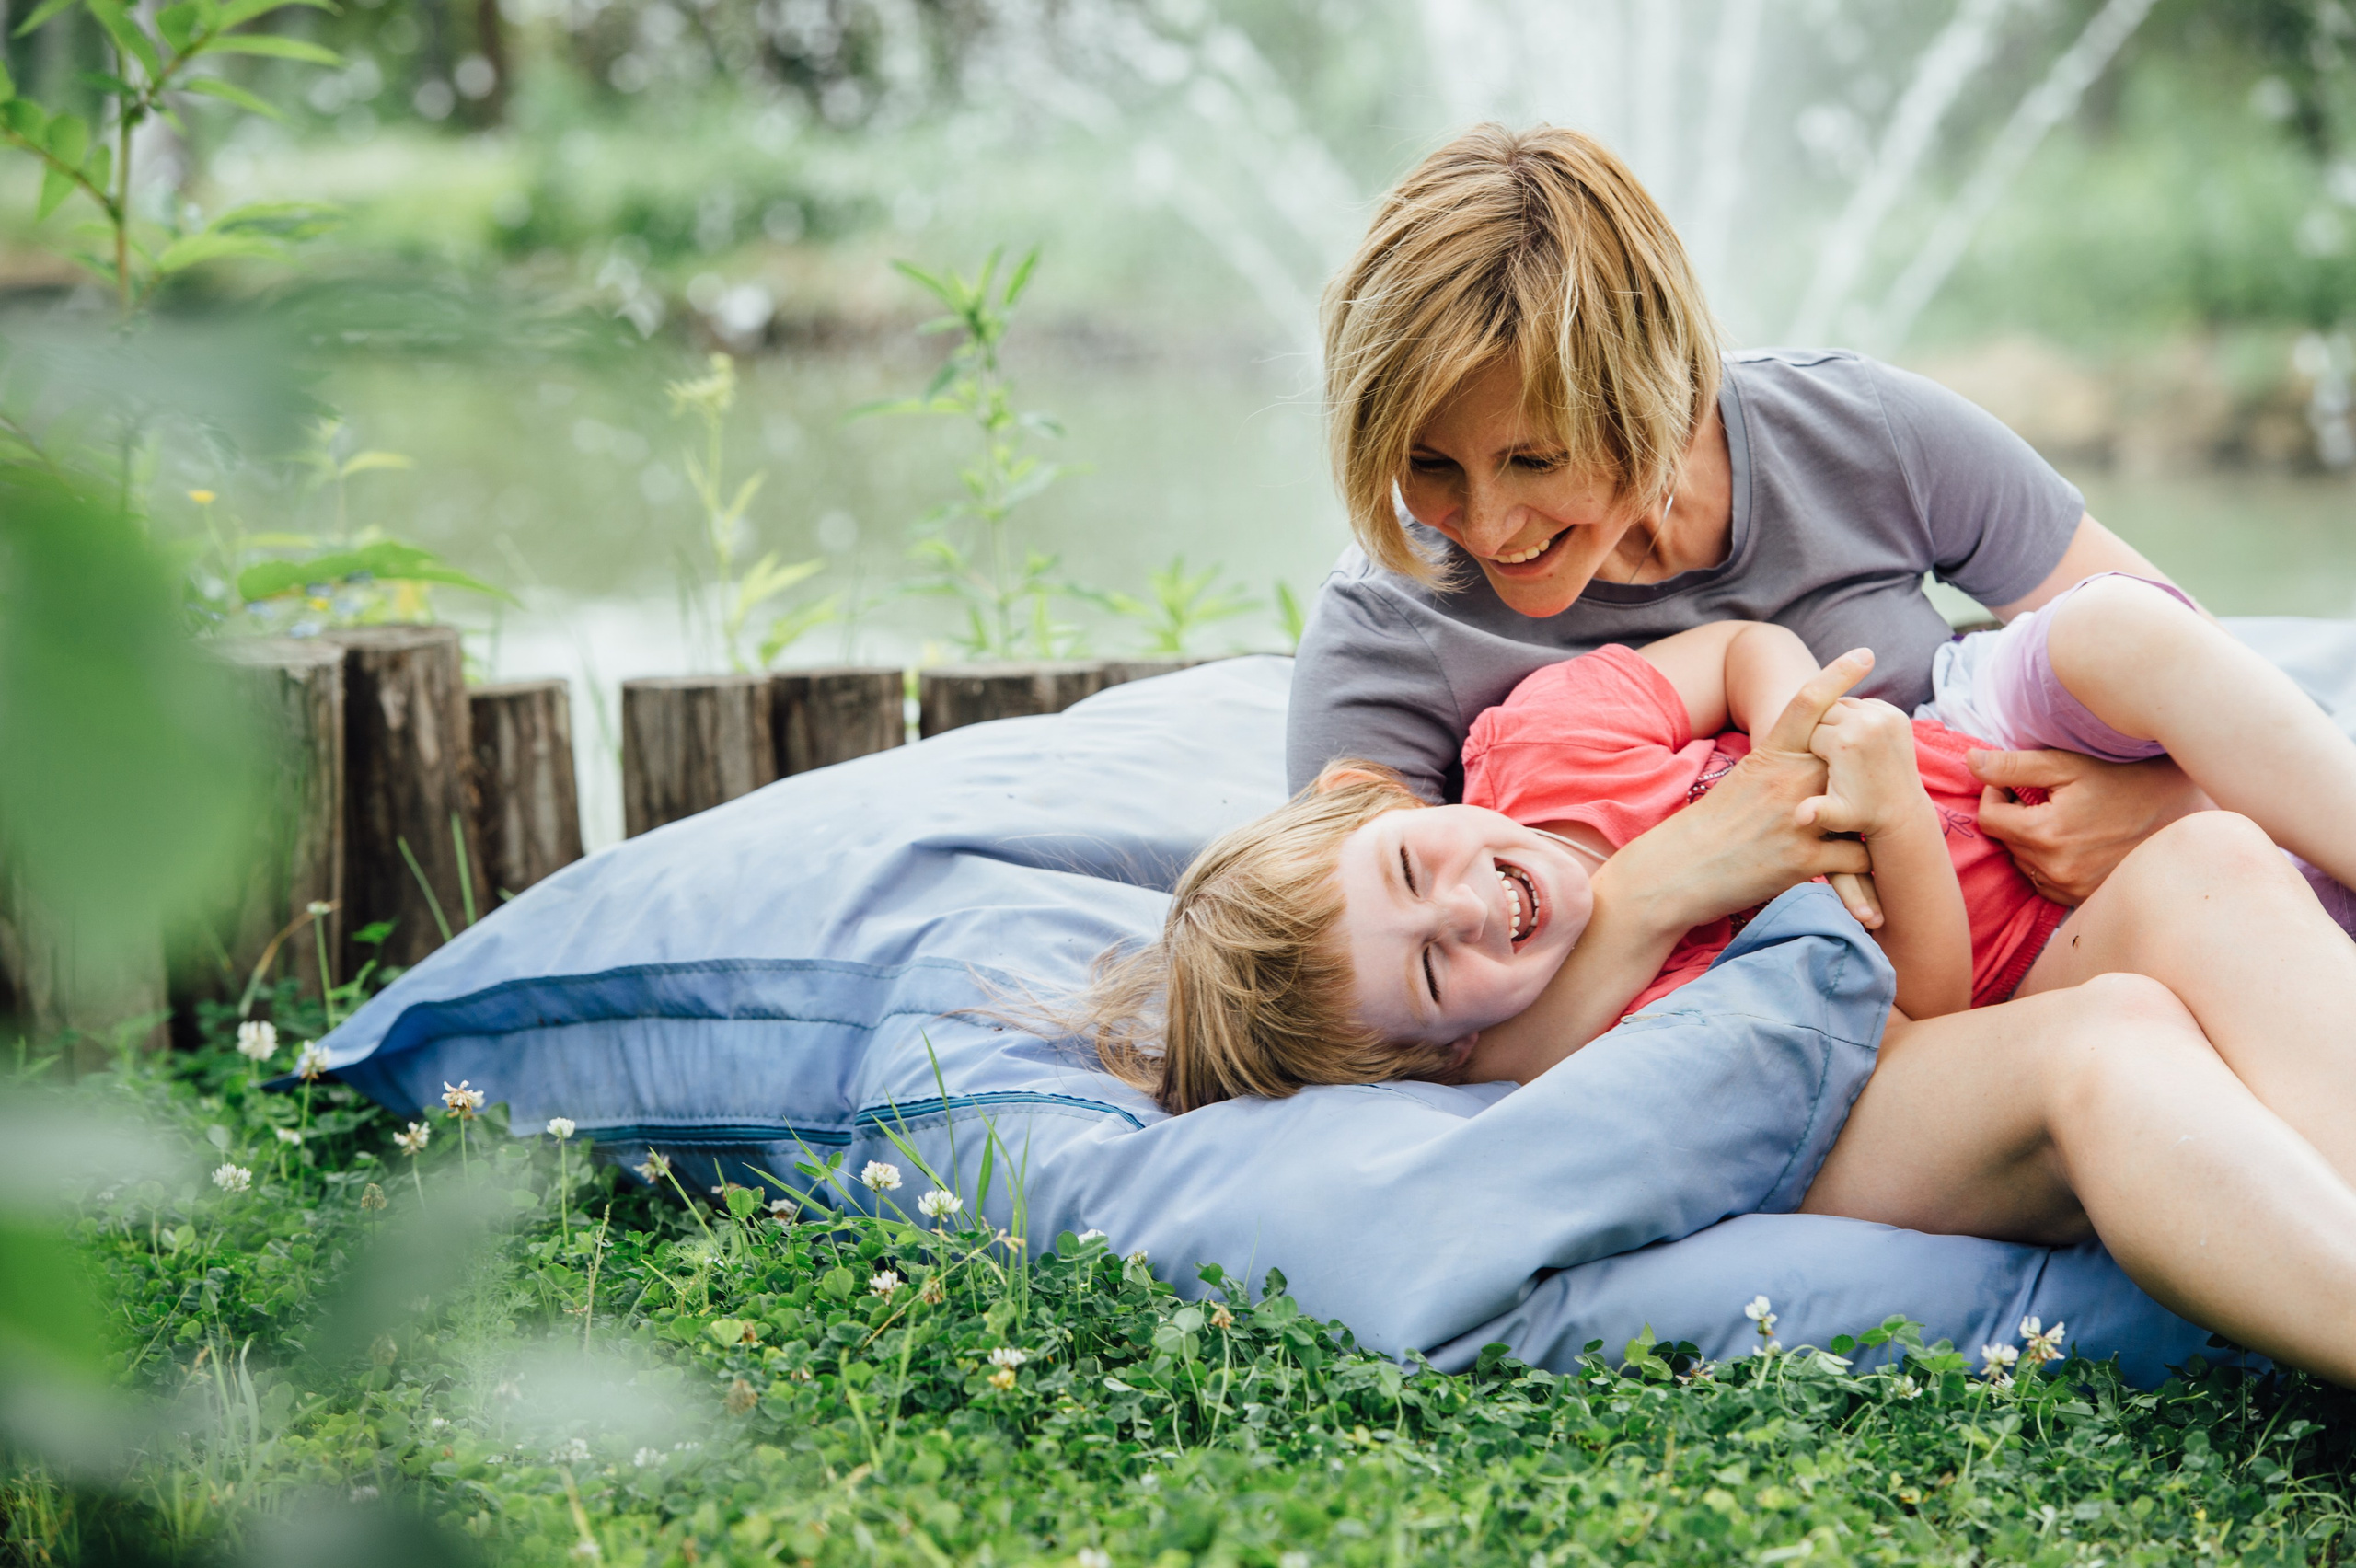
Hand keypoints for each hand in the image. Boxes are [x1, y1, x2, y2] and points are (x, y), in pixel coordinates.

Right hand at [1609, 651, 1876, 929]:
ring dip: (1868, 823)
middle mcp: (1787, 781)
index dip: (1838, 674)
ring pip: (1862, 810)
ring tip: (1872, 832)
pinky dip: (1861, 866)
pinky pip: (1857, 856)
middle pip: (1849, 758)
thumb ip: (1781, 767)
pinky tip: (1857, 873)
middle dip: (1868, 768)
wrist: (1678, 870)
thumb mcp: (1743, 781)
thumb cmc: (1709, 826)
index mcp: (1769, 756)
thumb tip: (1817, 757)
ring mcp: (1797, 819)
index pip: (1807, 703)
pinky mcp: (1802, 861)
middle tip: (1883, 774)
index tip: (1865, 653)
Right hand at [1798, 696, 1928, 841]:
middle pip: (1824, 712)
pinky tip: (1854, 740)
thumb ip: (1815, 812)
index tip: (1820, 768)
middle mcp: (1867, 723)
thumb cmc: (1861, 814)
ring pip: (1842, 705)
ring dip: (1836, 721)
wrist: (1901, 811)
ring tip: (1839, 747)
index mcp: (1845, 743)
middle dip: (1821, 731)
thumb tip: (1799, 819)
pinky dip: (1855, 718)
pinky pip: (1862, 705)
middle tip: (1828, 757)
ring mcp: (1885, 716)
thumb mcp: (1836, 816)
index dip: (1809, 749)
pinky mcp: (1896, 714)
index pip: (1809, 731)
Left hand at [1968, 748, 2208, 904]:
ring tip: (2063, 817)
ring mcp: (2070, 889)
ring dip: (2029, 839)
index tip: (2013, 783)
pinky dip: (2048, 861)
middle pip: (2005, 841)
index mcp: (2047, 835)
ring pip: (2022, 861)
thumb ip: (2015, 766)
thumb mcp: (2070, 766)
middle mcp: (2056, 870)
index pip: (1988, 818)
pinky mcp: (2082, 900)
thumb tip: (1970, 762)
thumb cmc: (2127, 783)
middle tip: (2044, 797)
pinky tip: (2074, 842)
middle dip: (2014, 816)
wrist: (2184, 818)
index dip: (1994, 794)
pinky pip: (2043, 881)